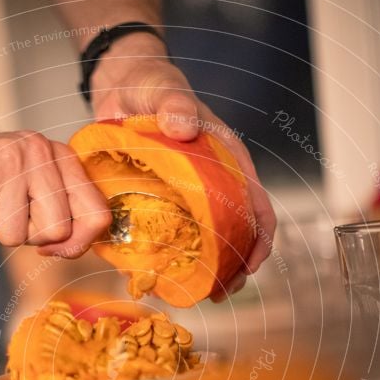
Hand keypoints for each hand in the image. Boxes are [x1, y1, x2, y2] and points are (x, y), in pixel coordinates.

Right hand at [0, 130, 110, 256]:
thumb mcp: (31, 194)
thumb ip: (60, 217)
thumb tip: (73, 247)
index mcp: (60, 156)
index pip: (96, 214)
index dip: (78, 244)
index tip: (52, 248)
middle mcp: (40, 151)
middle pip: (56, 230)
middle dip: (27, 234)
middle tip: (5, 211)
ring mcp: (9, 159)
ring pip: (15, 234)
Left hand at [91, 34, 275, 299]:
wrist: (120, 87)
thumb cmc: (150, 84)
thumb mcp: (162, 88)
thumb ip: (173, 102)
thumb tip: (182, 124)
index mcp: (226, 159)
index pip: (257, 203)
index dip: (260, 238)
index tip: (251, 265)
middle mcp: (214, 184)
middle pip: (237, 233)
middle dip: (234, 267)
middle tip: (220, 293)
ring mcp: (189, 197)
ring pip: (208, 241)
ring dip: (208, 270)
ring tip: (199, 295)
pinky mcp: (164, 204)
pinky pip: (174, 237)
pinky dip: (174, 259)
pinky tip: (164, 277)